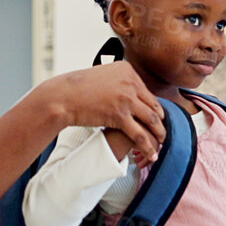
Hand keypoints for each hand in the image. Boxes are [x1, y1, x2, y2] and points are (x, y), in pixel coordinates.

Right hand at [35, 62, 164, 164]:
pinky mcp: (120, 116)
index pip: (147, 93)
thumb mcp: (102, 76)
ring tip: (162, 144)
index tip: (157, 118)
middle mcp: (130, 82)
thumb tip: (130, 92)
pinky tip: (153, 155)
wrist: (62, 96)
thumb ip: (118, 82)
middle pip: (153, 106)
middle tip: (163, 133)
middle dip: (160, 122)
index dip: (154, 108)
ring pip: (151, 121)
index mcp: (127, 70)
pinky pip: (140, 135)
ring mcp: (126, 99)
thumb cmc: (77, 89)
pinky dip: (148, 147)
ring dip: (159, 134)